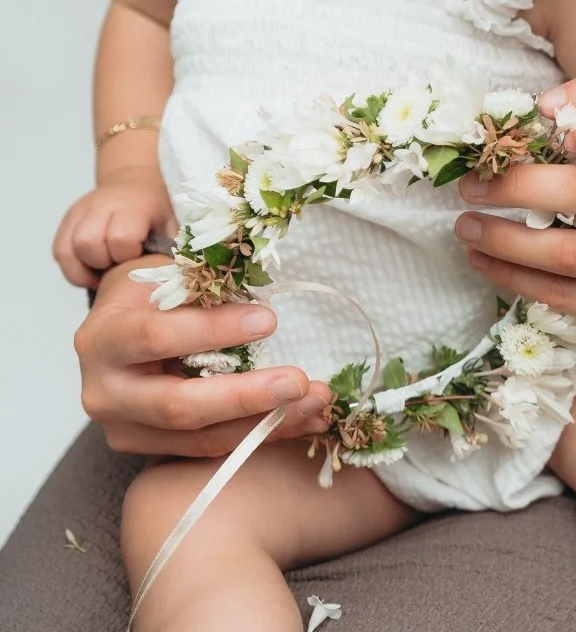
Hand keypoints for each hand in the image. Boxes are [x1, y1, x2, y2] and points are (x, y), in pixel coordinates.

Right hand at [53, 169, 177, 287]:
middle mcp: (102, 204)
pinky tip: (93, 268)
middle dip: (102, 263)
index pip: (120, 237)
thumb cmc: (158, 210)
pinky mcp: (67, 221)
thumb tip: (172, 277)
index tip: (138, 257)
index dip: (128, 256)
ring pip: (66, 251)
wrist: (137, 183)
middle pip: (87, 244)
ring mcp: (80, 211)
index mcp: (134, 205)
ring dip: (84, 269)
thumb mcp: (174, 225)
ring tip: (105, 269)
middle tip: (118, 265)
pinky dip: (73, 268)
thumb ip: (172, 249)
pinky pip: (59, 252)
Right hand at [74, 257, 331, 455]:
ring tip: (317, 404)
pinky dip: (260, 434)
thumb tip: (267, 306)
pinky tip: (303, 419)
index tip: (269, 320)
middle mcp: (106, 392)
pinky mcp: (149, 450)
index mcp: (104, 338)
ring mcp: (125, 429)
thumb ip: (203, 293)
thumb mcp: (167, 279)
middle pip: (178, 405)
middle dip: (246, 396)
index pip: (158, 337)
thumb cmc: (150, 296)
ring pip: (200, 436)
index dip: (214, 329)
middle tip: (300, 382)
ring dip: (266, 423)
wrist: (120, 329)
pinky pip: (210, 448)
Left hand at [455, 163, 575, 352]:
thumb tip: (545, 106)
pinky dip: (519, 279)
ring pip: (568, 254)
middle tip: (472, 187)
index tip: (502, 147)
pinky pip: (565, 295)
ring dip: (508, 243)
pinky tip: (488, 265)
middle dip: (520, 189)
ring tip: (467, 231)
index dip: (550, 148)